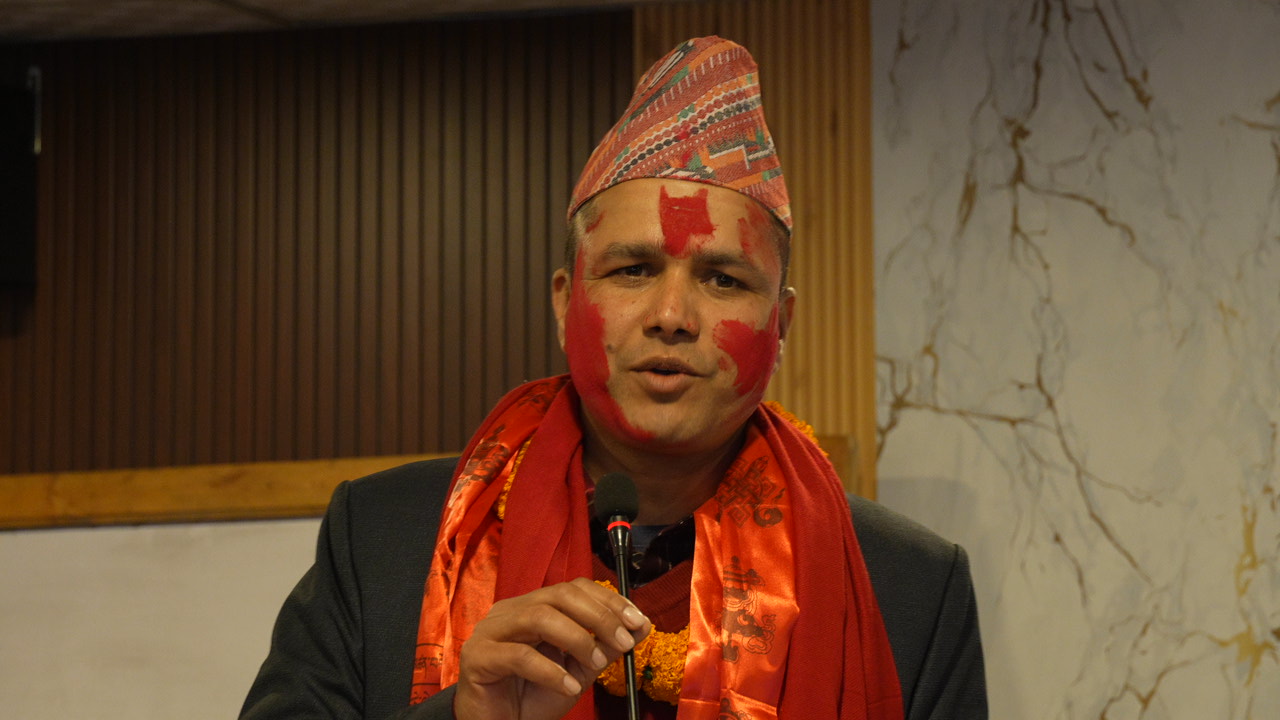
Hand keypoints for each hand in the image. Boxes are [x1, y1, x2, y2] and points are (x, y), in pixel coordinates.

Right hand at [452, 577, 650, 719]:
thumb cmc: (533, 697)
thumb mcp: (579, 670)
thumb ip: (606, 647)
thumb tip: (642, 625)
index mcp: (532, 607)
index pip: (573, 588)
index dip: (607, 600)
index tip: (636, 620)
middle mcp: (510, 611)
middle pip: (558, 595)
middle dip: (598, 616)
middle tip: (623, 641)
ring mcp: (491, 631)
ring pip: (539, 617)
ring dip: (577, 639)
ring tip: (596, 664)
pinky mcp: (478, 657)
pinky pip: (519, 656)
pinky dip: (551, 671)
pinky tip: (568, 687)